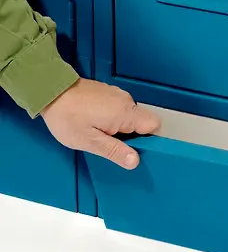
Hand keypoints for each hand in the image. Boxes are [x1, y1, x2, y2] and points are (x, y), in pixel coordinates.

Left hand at [41, 78, 160, 168]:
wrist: (50, 90)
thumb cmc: (67, 117)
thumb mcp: (89, 141)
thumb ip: (114, 151)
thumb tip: (135, 161)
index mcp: (125, 113)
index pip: (154, 125)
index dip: (148, 138)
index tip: (134, 147)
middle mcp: (126, 101)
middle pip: (142, 121)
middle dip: (131, 135)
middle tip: (109, 142)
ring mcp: (118, 94)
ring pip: (130, 115)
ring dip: (120, 126)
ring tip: (97, 131)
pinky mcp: (109, 92)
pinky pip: (120, 108)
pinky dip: (113, 117)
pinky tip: (94, 120)